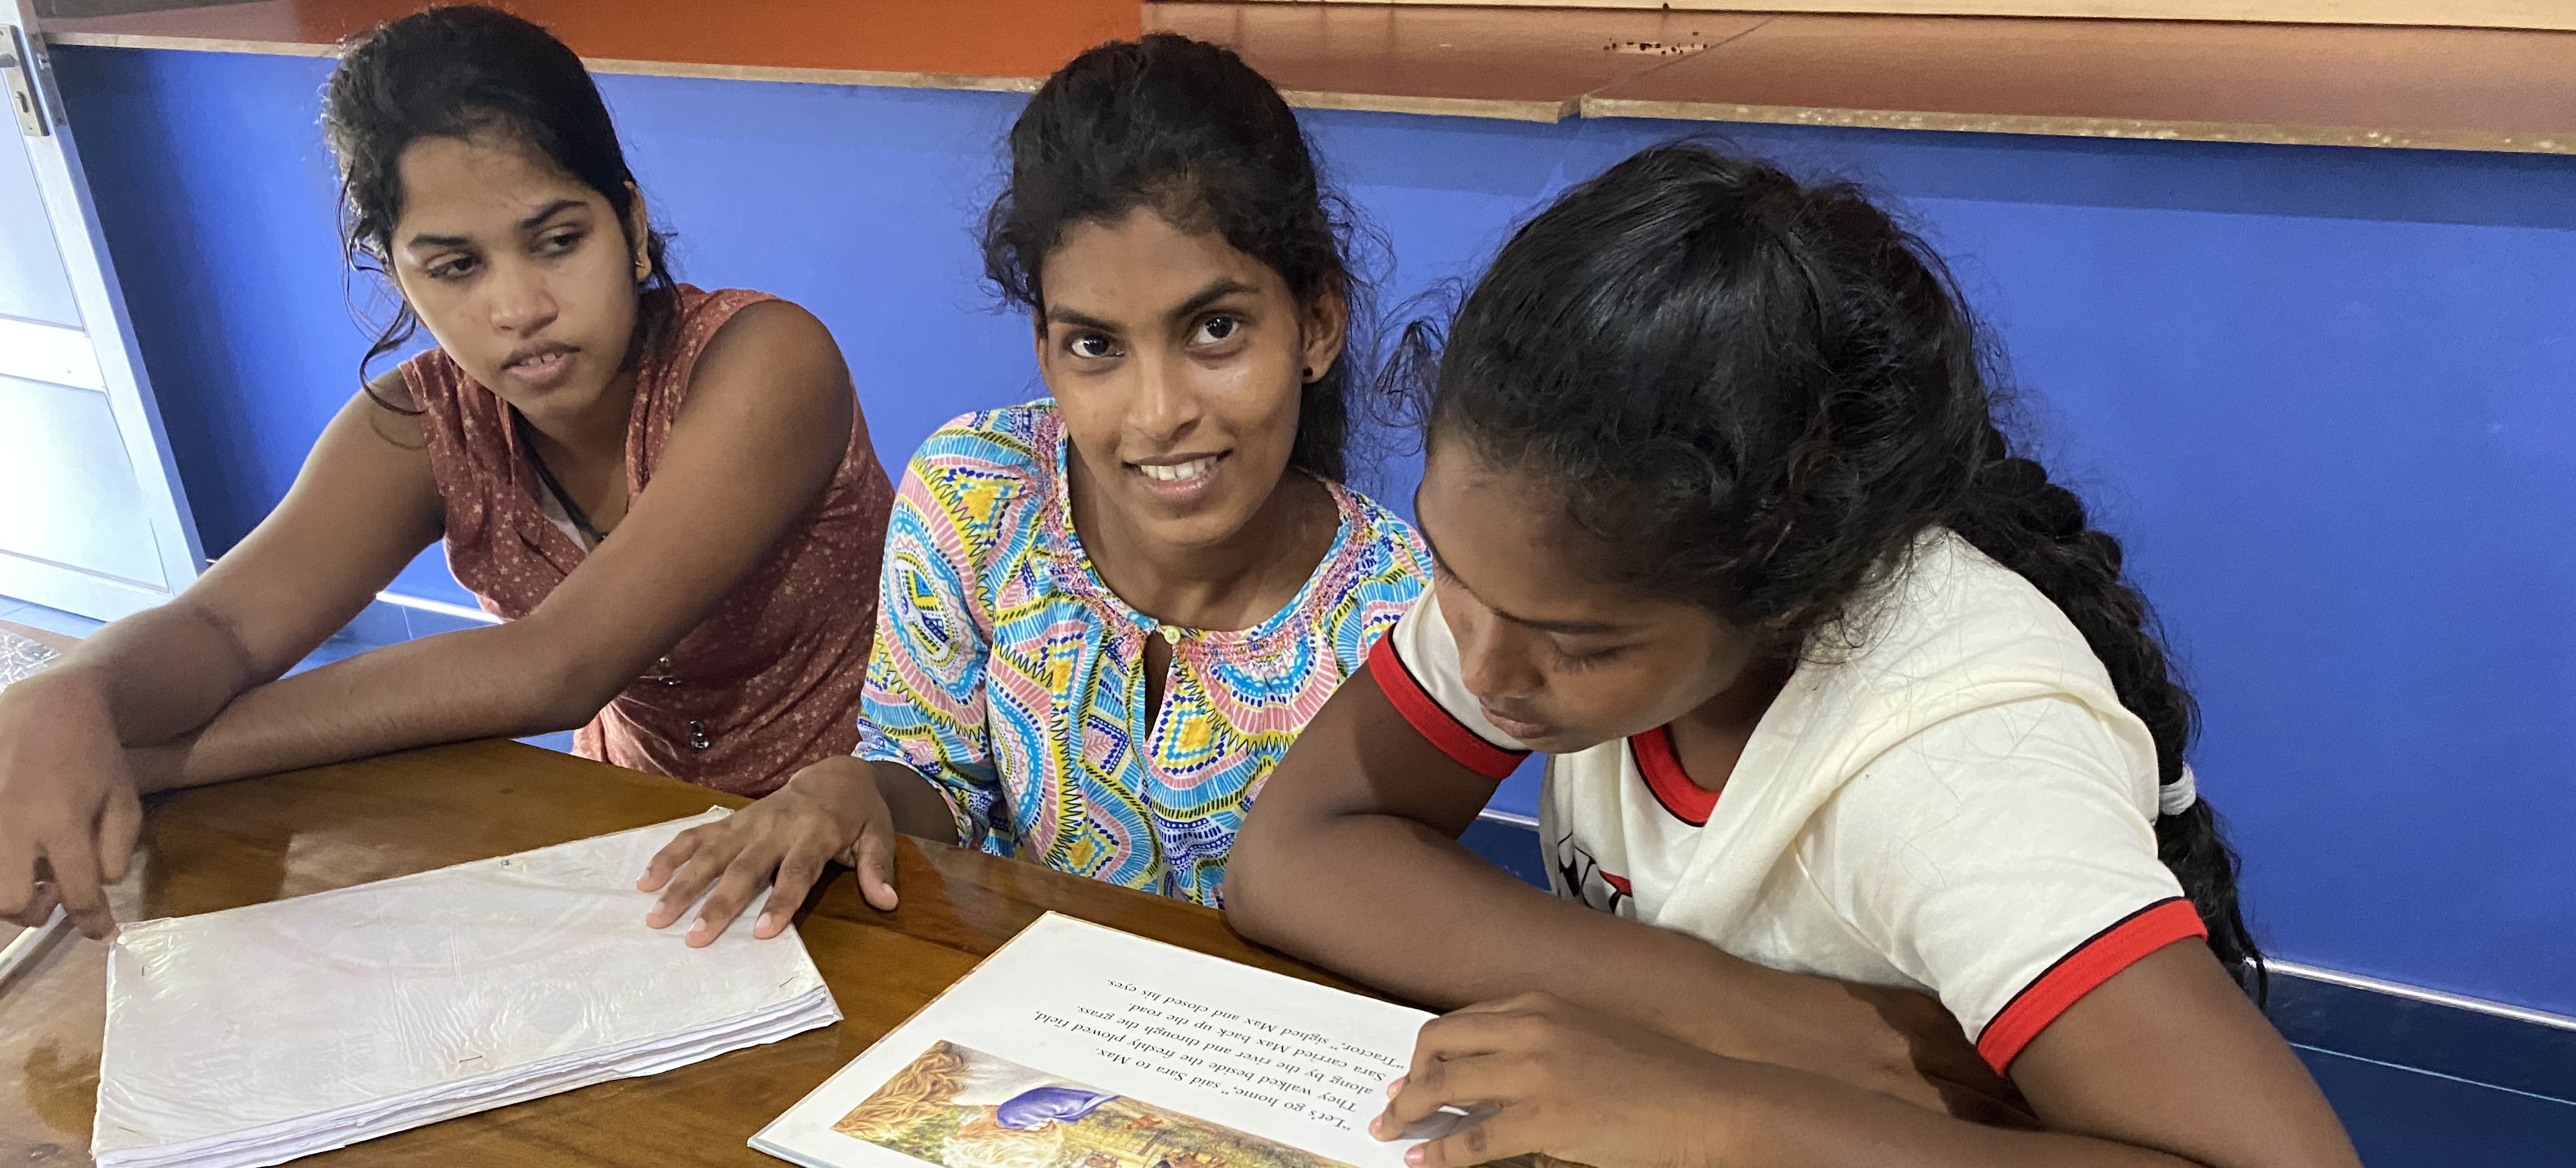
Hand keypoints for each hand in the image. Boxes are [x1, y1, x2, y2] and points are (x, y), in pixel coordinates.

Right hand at [0, 675, 144, 938]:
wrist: (49, 706)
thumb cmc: (95, 754)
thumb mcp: (124, 799)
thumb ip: (116, 849)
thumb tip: (101, 889)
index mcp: (61, 821)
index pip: (78, 893)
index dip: (93, 922)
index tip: (101, 933)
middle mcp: (13, 823)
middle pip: (10, 902)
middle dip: (34, 910)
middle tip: (52, 893)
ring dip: (9, 890)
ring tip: (30, 870)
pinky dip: (0, 862)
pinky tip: (16, 850)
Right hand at [636, 756, 896, 945]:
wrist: (835, 775)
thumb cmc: (858, 815)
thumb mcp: (879, 836)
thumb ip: (877, 869)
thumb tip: (888, 902)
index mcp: (816, 833)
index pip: (797, 872)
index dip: (780, 901)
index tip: (761, 933)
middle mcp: (777, 827)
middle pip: (745, 868)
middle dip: (719, 904)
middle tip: (695, 938)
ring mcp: (748, 823)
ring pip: (710, 854)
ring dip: (681, 884)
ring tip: (655, 914)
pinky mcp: (731, 821)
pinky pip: (695, 836)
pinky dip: (669, 855)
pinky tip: (645, 880)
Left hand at [1371, 992, 1766, 1167]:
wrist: (1709, 1102)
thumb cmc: (1661, 1077)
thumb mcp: (1594, 1042)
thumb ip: (1548, 1046)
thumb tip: (1505, 1074)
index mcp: (1544, 1005)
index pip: (1464, 1019)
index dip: (1431, 1049)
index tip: (1411, 1071)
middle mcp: (1532, 1028)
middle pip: (1440, 1042)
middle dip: (1408, 1075)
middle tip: (1392, 1104)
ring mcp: (1536, 1071)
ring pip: (1444, 1086)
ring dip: (1409, 1111)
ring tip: (1391, 1132)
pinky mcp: (1545, 1117)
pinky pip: (1471, 1137)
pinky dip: (1440, 1153)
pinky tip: (1423, 1162)